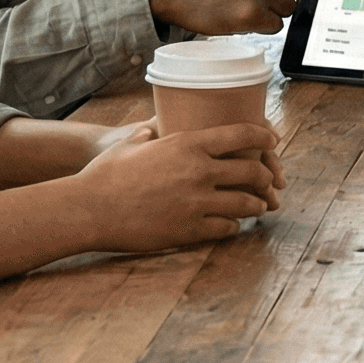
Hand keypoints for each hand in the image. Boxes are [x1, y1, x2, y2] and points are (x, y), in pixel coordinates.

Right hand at [69, 122, 286, 253]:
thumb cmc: (105, 175)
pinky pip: (226, 228)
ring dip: (255, 204)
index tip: (273, 140)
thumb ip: (145, 138)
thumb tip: (147, 133)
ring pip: (245, 203)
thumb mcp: (128, 146)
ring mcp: (197, 202)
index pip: (242, 135)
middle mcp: (199, 171)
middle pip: (252, 171)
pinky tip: (231, 226)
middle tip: (268, 181)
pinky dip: (233, 226)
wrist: (90, 210)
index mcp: (188, 144)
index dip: (263, 137)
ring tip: (258, 206)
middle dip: (265, 176)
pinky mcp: (190, 229)